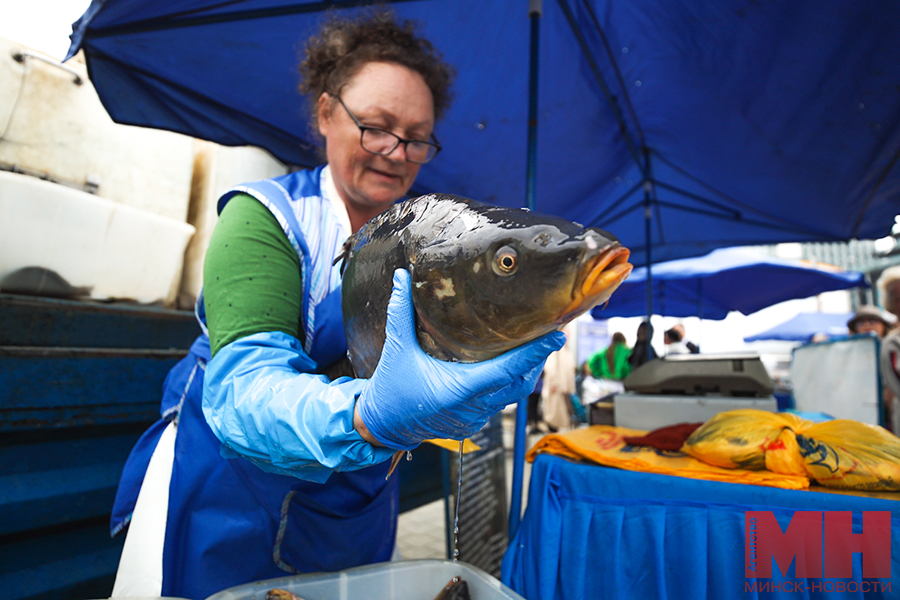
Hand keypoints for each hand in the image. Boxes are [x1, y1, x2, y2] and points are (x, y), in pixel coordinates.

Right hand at [356, 269, 564, 449]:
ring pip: (514, 393)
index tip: (556, 336)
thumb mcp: (397, 348)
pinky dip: (512, 383)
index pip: (507, 370)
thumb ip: (401, 311)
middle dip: (539, 358)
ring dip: (527, 370)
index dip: (534, 354)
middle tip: (554, 332)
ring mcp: (476, 418)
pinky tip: (516, 364)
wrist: (382, 426)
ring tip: (538, 344)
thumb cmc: (390, 388)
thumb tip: (402, 276)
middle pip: (520, 382)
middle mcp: (473, 407)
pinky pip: (502, 402)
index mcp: (458, 390)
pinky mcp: (474, 422)